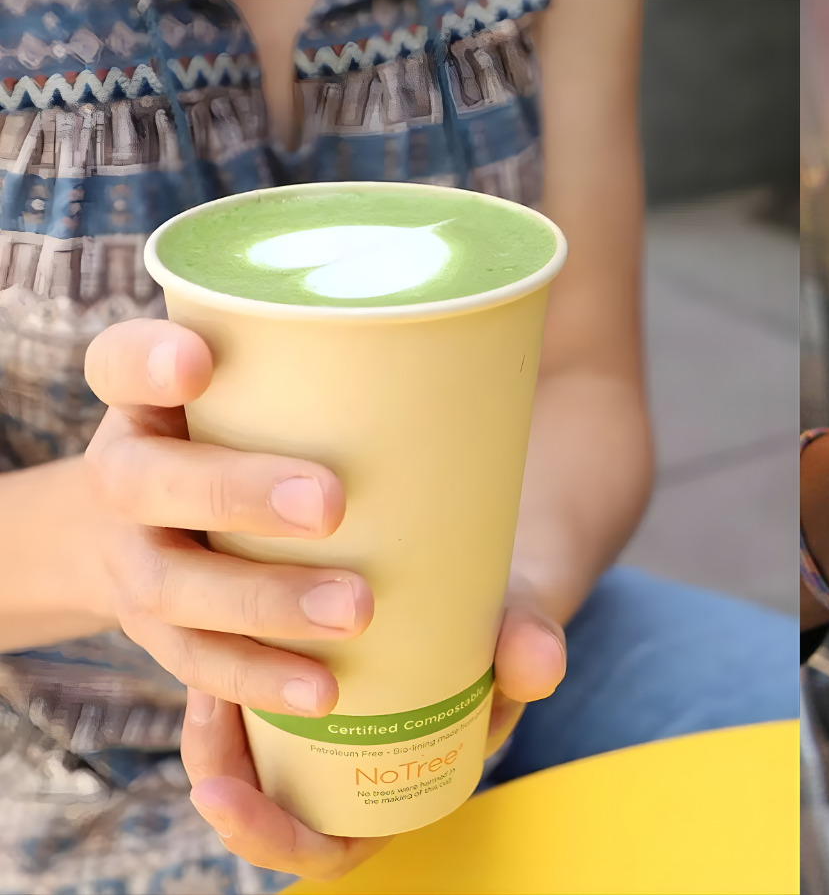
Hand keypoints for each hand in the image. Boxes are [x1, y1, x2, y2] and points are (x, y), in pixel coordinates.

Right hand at [83, 318, 369, 716]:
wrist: (152, 525)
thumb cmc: (252, 439)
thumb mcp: (265, 397)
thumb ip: (341, 385)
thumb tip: (487, 386)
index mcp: (147, 404)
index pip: (118, 362)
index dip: (145, 363)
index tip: (197, 362)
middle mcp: (126, 477)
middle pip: (149, 482)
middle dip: (237, 494)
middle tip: (330, 502)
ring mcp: (135, 558)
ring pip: (176, 585)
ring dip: (264, 601)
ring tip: (355, 608)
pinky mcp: (158, 630)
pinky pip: (200, 660)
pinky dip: (260, 677)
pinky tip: (323, 692)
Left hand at [181, 580, 567, 878]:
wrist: (489, 589)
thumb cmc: (503, 631)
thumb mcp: (520, 641)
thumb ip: (532, 652)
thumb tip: (540, 661)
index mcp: (397, 795)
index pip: (323, 848)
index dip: (269, 835)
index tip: (226, 796)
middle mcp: (347, 775)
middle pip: (264, 804)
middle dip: (217, 772)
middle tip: (205, 710)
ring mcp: (318, 734)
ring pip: (242, 753)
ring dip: (211, 724)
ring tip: (206, 661)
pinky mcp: (296, 686)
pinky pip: (243, 699)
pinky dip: (220, 671)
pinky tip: (212, 624)